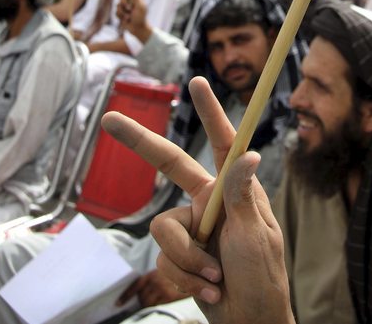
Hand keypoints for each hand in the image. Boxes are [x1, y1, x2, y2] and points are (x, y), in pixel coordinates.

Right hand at [102, 77, 294, 323]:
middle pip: (167, 164)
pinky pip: (162, 256)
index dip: (209, 111)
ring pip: (163, 228)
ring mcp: (191, 226)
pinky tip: (208, 289)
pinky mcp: (178, 252)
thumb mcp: (255, 235)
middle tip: (109, 120)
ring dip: (187, 260)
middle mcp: (208, 201)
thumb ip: (241, 195)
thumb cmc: (262, 277)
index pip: (221, 143)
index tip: (197, 81)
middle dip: (138, 142)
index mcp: (233, 189)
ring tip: (215, 277)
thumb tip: (250, 153)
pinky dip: (183, 277)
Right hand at [116, 0, 151, 41]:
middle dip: (124, 2)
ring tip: (129, 16)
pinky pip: (116, 12)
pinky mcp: (120, 15)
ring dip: (123, 11)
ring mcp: (124, 9)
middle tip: (129, 8)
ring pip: (118, 5)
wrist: (138, 29)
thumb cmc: (141, 17)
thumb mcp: (140, 6)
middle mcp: (129, 2)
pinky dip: (121, 16)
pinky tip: (126, 20)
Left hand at [117, 269, 184, 307]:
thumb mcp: (165, 270)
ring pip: (148, 302)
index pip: (136, 285)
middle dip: (140, 300)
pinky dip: (155, 306)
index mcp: (153, 273)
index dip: (126, 295)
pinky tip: (158, 303)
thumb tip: (142, 289)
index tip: (118, 303)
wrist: (194, 271)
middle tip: (139, 303)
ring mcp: (163, 289)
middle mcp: (156, 281)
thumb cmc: (179, 269)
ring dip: (147, 304)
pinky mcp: (170, 297)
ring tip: (151, 302)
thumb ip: (155, 278)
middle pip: (141, 296)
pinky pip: (157, 305)